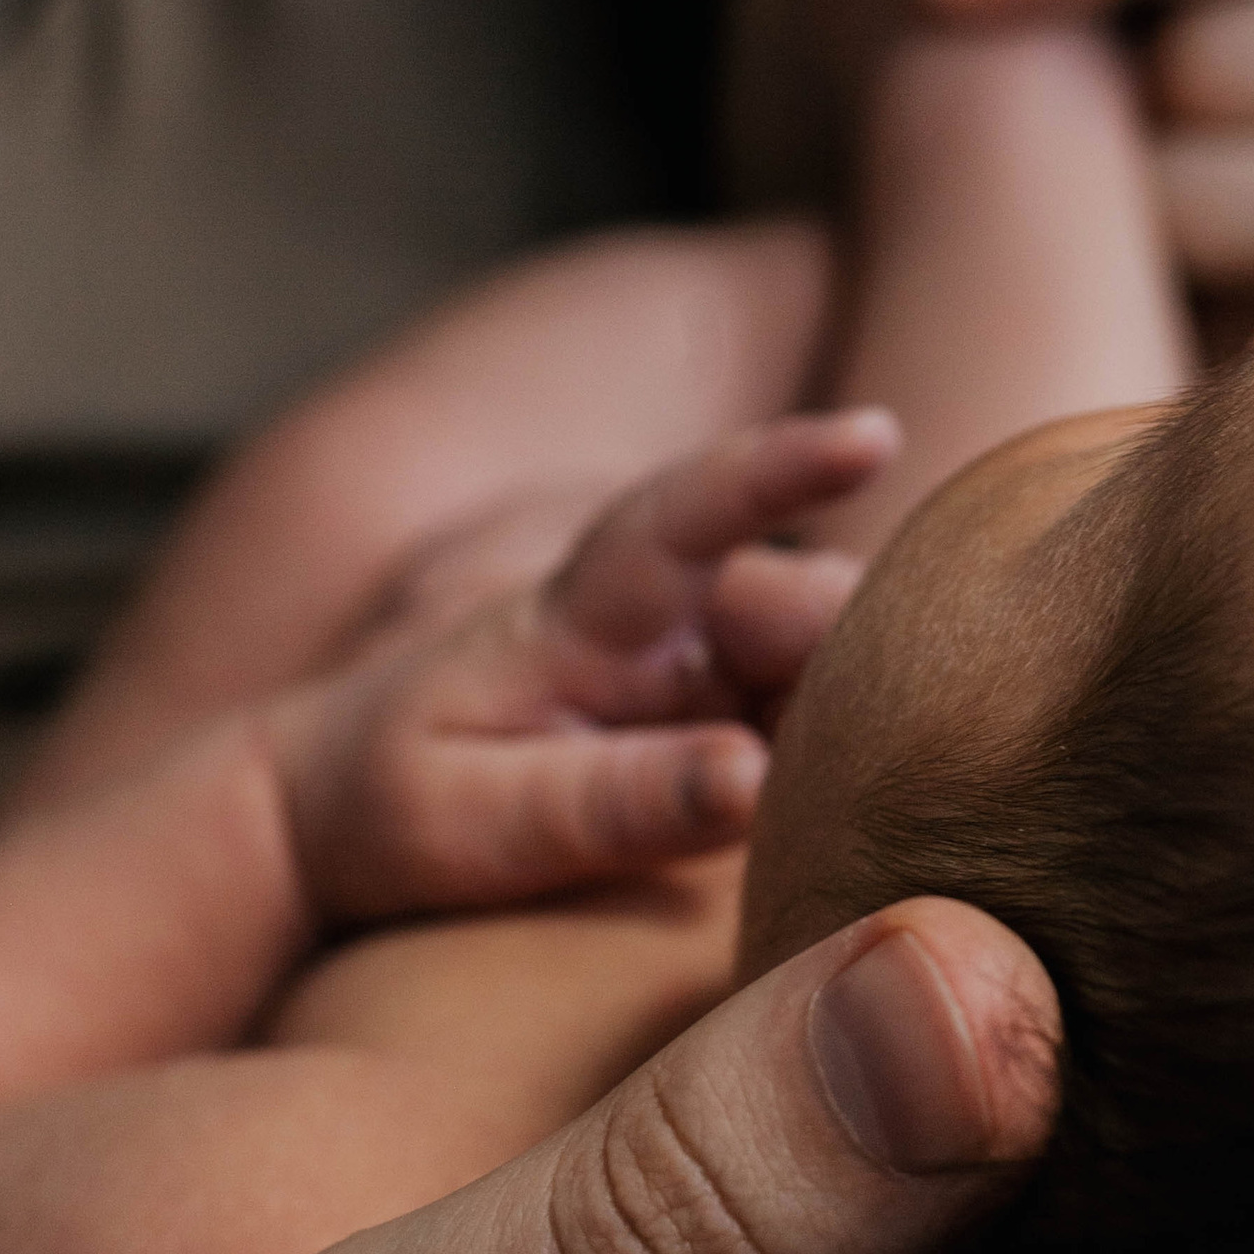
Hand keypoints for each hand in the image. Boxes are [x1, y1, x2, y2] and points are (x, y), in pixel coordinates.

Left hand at [272, 410, 897, 920]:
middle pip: (815, 604)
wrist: (336, 797)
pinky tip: (872, 814)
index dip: (779, 470)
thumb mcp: (476, 819)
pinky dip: (862, 752)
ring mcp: (705, 659)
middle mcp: (663, 615)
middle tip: (916, 775)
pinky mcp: (733, 709)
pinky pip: (829, 713)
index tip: (872, 434)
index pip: (684, 517)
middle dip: (888, 661)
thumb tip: (756, 779)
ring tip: (887, 813)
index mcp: (581, 613)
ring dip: (882, 718)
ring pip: (841, 661)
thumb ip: (614, 803)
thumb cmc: (396, 801)